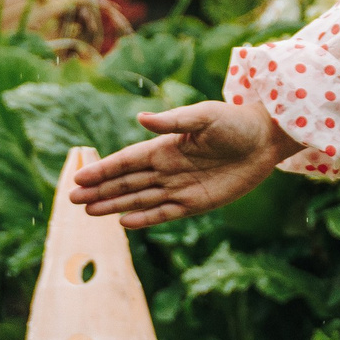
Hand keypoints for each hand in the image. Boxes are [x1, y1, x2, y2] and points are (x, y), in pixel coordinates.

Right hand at [70, 101, 303, 228]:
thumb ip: (173, 121)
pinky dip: (146, 219)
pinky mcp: (197, 203)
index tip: (79, 177)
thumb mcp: (204, 116)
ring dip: (116, 205)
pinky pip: (166, 213)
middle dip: (101, 190)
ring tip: (90, 211)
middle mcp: (168, 168)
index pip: (127, 160)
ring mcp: (180, 187)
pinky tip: (125, 223)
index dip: (104, 169)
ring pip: (140, 199)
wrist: (266, 140)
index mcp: (165, 146)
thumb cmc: (235, 122)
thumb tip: (142, 119)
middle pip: (127, 182)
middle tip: (74, 199)